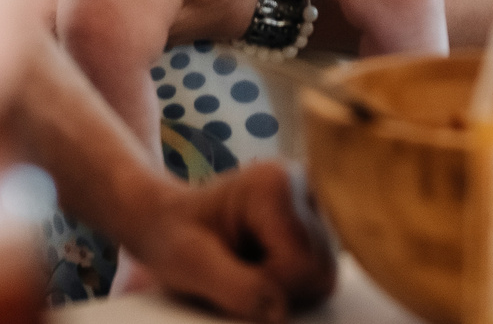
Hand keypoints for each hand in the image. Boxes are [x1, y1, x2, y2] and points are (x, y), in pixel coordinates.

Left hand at [116, 163, 337, 322]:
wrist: (169, 218)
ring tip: (248, 267)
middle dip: (280, 287)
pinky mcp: (316, 219)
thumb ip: (235, 287)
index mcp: (274, 183)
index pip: (301, 266)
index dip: (269, 288)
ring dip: (286, 285)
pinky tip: (262, 264)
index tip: (231, 275)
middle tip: (238, 273)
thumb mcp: (190, 263)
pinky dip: (291, 279)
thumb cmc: (174, 235)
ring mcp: (313, 200)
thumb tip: (279, 312)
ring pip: (323, 272)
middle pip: (320, 269)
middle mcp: (303, 181)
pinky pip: (319, 269)